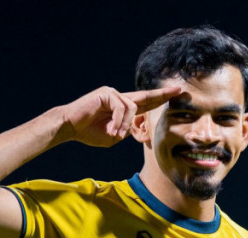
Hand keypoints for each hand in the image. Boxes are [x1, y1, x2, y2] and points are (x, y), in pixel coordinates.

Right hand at [58, 86, 181, 146]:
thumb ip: (126, 132)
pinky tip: (111, 129)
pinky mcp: (107, 93)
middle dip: (162, 95)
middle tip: (178, 90)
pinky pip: (121, 107)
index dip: (160, 99)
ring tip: (114, 134)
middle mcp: (120, 97)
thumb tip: (133, 128)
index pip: (145, 103)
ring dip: (124, 125)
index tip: (175, 94)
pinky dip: (118, 121)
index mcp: (122, 108)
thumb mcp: (113, 137)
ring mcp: (113, 93)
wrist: (69, 127)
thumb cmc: (89, 133)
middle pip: (145, 97)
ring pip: (131, 108)